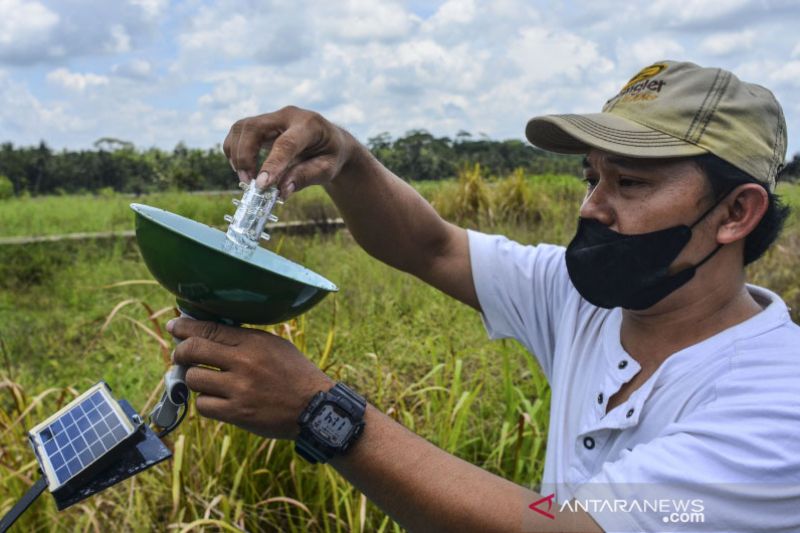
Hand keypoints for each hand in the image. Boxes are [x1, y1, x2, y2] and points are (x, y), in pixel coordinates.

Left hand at [167, 318, 333, 438]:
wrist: (315, 407)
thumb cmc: (296, 374)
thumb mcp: (276, 346)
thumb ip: (246, 339)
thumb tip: (212, 334)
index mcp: (254, 342)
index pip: (209, 329)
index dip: (185, 327)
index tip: (175, 326)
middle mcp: (244, 363)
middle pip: (193, 351)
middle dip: (180, 353)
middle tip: (180, 356)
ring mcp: (239, 389)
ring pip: (194, 379)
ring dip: (195, 380)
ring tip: (206, 381)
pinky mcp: (237, 413)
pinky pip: (203, 406)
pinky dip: (206, 403)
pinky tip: (216, 400)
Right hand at [223, 106, 360, 197]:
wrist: (331, 142)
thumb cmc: (330, 155)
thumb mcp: (327, 169)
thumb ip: (305, 177)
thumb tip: (281, 191)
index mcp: (310, 125)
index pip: (286, 143)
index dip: (271, 164)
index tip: (260, 185)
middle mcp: (288, 115)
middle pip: (254, 128)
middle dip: (245, 157)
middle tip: (249, 183)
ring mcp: (273, 117)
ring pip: (242, 128)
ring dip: (237, 155)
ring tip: (247, 179)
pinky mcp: (262, 124)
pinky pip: (238, 132)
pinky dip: (234, 151)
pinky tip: (244, 168)